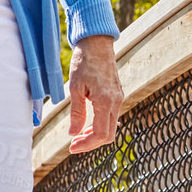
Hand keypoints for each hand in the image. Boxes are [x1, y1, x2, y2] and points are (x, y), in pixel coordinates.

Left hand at [67, 34, 122, 152]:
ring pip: (111, 127)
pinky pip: (111, 117)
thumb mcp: (75, 87)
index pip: (100, 134)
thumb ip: (77, 112)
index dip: (86, 144)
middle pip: (108, 135)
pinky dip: (100, 124)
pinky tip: (87, 123)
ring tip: (78, 135)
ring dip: (95, 135)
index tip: (72, 147)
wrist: (97, 43)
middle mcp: (116, 102)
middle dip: (91, 143)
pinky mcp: (117, 95)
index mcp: (106, 101)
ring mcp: (119, 98)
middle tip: (73, 144)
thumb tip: (73, 134)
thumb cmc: (84, 62)